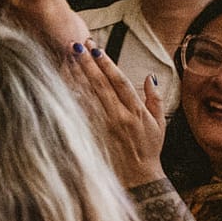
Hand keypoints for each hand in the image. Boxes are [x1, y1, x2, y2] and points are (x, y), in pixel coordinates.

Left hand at [67, 44, 165, 185]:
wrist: (139, 176)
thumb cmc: (149, 148)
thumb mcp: (159, 123)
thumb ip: (154, 98)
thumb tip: (150, 76)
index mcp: (136, 112)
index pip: (120, 82)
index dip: (108, 64)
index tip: (97, 48)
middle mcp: (119, 116)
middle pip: (100, 84)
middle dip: (88, 62)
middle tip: (77, 44)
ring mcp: (104, 126)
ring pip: (88, 95)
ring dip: (77, 74)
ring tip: (67, 57)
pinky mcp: (93, 133)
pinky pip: (80, 111)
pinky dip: (71, 95)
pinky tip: (62, 81)